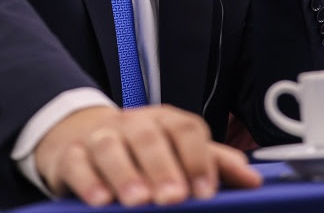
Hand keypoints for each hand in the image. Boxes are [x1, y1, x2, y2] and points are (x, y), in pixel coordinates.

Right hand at [34, 104, 261, 206]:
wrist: (82, 134)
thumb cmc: (142, 148)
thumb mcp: (177, 150)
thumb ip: (213, 163)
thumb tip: (253, 180)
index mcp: (164, 121)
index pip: (185, 129)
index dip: (198, 159)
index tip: (205, 192)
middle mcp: (133, 123)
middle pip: (149, 137)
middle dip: (163, 168)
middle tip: (174, 198)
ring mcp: (100, 136)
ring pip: (111, 147)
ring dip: (126, 175)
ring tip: (138, 202)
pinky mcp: (71, 154)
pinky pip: (77, 163)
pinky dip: (89, 180)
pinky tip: (101, 200)